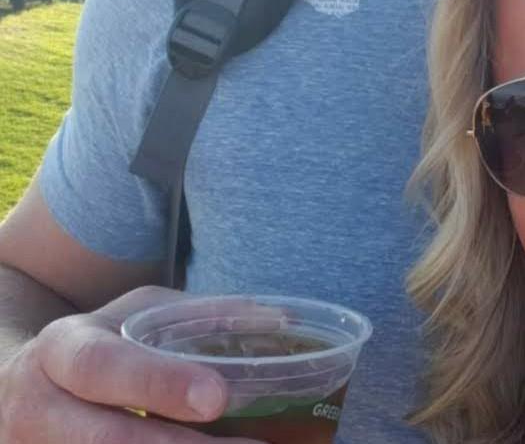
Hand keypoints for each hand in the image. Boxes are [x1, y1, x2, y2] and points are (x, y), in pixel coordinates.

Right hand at [0, 286, 259, 442]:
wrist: (25, 388)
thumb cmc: (101, 345)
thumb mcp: (137, 315)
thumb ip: (198, 316)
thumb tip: (278, 321)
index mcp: (61, 349)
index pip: (103, 367)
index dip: (159, 384)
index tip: (217, 398)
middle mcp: (37, 407)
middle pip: (106, 441)